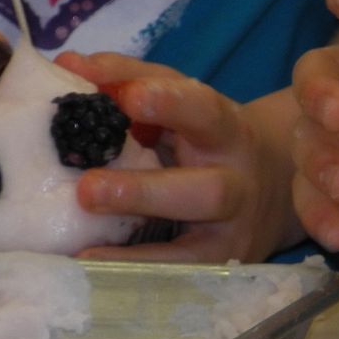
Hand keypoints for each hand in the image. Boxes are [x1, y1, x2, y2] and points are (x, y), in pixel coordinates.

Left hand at [54, 52, 301, 262]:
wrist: (270, 188)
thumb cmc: (208, 140)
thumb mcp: (183, 102)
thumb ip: (130, 79)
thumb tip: (68, 64)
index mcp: (226, 131)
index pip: (203, 111)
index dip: (170, 104)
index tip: (130, 98)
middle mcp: (235, 184)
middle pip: (204, 192)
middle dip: (145, 193)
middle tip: (87, 190)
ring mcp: (228, 233)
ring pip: (193, 246)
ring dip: (132, 261)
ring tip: (84, 247)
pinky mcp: (215, 266)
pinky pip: (174, 274)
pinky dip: (133, 271)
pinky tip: (91, 265)